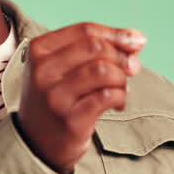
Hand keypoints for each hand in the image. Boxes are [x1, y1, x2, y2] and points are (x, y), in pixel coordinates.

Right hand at [15, 23, 145, 173]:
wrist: (36, 143)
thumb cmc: (56, 98)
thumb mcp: (63, 67)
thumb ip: (96, 49)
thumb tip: (137, 40)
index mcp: (39, 50)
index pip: (86, 30)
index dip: (117, 34)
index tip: (137, 41)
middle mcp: (43, 71)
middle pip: (96, 47)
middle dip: (121, 56)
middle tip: (132, 68)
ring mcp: (54, 96)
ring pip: (104, 71)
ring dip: (122, 78)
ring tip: (120, 88)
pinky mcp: (70, 119)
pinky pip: (108, 96)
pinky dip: (121, 97)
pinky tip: (117, 103)